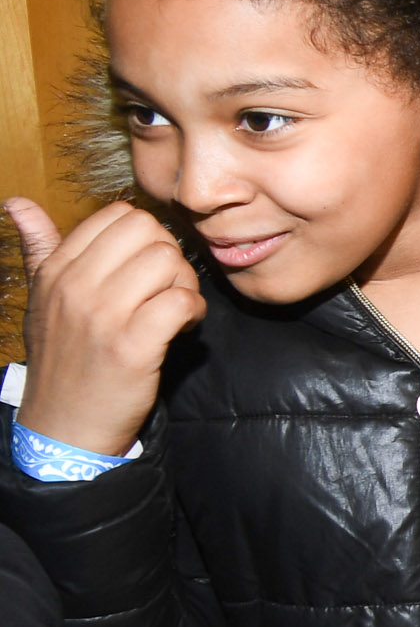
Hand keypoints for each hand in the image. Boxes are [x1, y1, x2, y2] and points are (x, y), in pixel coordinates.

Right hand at [6, 199, 205, 456]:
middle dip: (169, 255)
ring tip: (171, 309)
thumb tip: (18, 203)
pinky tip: (180, 328)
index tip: (142, 268)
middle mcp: (75, 287)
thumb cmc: (63, 356)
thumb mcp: (43, 298)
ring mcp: (102, 316)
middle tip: (164, 288)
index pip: (118, 215)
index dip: (145, 237)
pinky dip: (193, 312)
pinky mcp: (132, 346)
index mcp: (56, 270)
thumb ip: (40, 248)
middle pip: (149, 231)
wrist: (64, 423)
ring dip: (184, 284)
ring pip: (169, 261)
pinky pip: (182, 301)